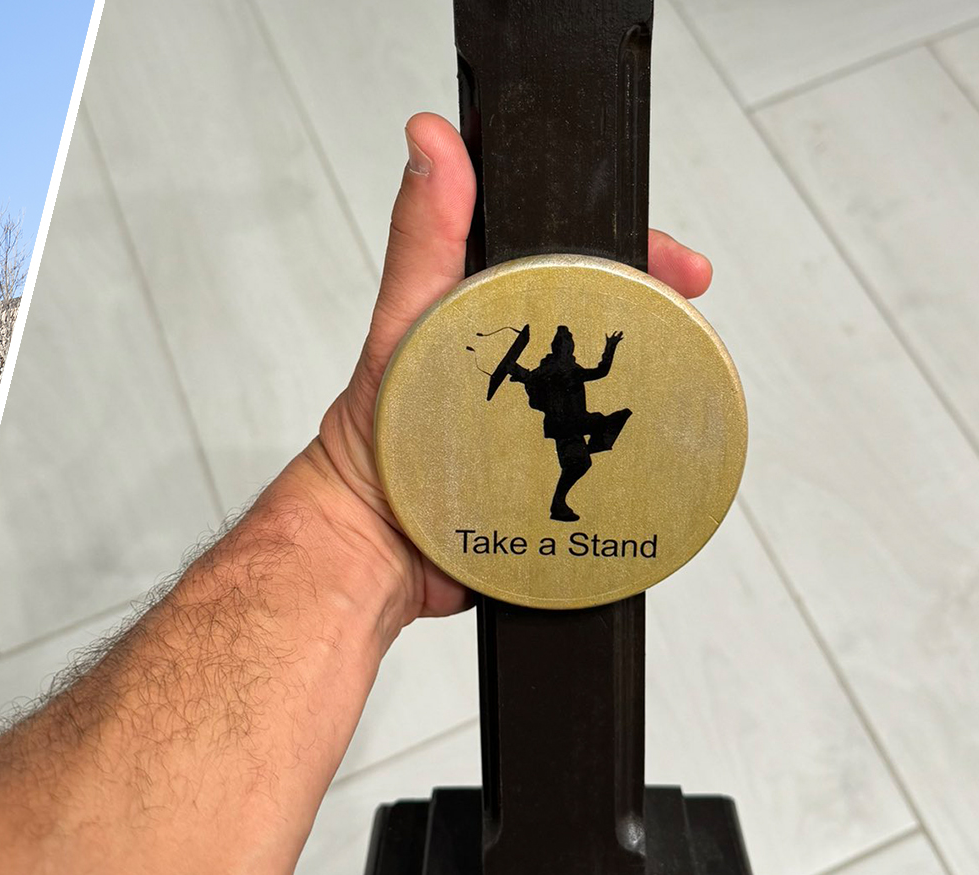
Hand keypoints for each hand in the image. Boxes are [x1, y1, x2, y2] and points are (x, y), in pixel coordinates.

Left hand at [296, 112, 709, 628]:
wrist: (375, 547)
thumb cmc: (371, 437)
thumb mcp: (403, 319)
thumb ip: (424, 234)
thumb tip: (429, 142)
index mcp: (487, 312)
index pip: (576, 258)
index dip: (632, 251)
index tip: (678, 263)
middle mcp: (517, 362)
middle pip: (608, 323)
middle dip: (659, 320)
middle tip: (690, 322)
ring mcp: (538, 420)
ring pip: (616, 391)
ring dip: (652, 389)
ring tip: (681, 388)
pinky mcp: (550, 478)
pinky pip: (610, 462)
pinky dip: (638, 458)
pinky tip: (655, 454)